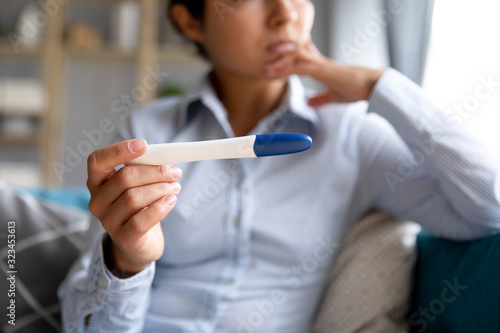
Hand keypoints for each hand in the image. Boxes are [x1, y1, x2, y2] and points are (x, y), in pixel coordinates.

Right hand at [87, 139, 181, 276]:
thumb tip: (165, 157)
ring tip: (175, 187)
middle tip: (174, 171)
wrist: (139, 243)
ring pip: (134, 197)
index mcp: (97, 182)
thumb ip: (145, 169)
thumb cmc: (139, 208)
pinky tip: (171, 200)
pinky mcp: (123, 238)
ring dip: (160, 188)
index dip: (119, 150)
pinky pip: (141, 220)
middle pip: (124, 178)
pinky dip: (160, 207)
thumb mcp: (139, 185)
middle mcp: (97, 201)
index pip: (98, 161)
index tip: (143, 145)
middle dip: (154, 172)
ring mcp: (108, 221)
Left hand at [264, 40, 383, 104]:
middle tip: (263, 59)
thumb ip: (321, 98)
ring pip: (294, 57)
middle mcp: (318, 62)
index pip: (300, 58)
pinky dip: (285, 70)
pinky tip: (275, 74)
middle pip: (294, 53)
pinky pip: (299, 67)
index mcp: (321, 66)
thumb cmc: (356, 89)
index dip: (287, 58)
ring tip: (264, 69)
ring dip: (278, 62)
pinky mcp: (322, 70)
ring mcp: (320, 64)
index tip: (273, 62)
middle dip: (278, 55)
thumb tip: (309, 102)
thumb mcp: (334, 96)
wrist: (371, 86)